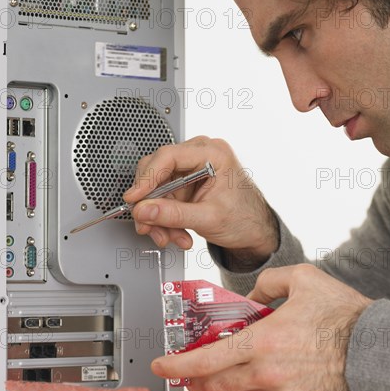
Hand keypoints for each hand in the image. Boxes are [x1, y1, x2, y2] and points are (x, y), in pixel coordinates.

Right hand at [124, 136, 278, 266]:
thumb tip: (145, 210)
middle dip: (152, 204)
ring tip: (170, 236)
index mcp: (213, 154)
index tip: (135, 198)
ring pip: (155, 188)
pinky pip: (161, 198)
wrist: (254, 231)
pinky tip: (175, 233)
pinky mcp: (184, 184)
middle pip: (157, 171)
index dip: (147, 178)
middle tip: (148, 224)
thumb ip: (174, 215)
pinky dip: (163, 218)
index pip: (169, 156)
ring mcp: (190, 170)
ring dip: (157, 217)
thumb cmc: (245, 218)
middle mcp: (199, 156)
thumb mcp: (209, 219)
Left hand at [151, 264, 372, 390]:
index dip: (177, 365)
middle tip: (196, 367)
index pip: (206, 359)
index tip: (162, 367)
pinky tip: (276, 374)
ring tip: (248, 362)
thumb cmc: (344, 315)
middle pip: (216, 383)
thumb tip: (252, 295)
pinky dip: (262, 390)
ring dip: (234, 380)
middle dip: (200, 376)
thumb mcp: (302, 278)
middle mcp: (267, 373)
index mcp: (263, 341)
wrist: (379, 348)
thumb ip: (267, 281)